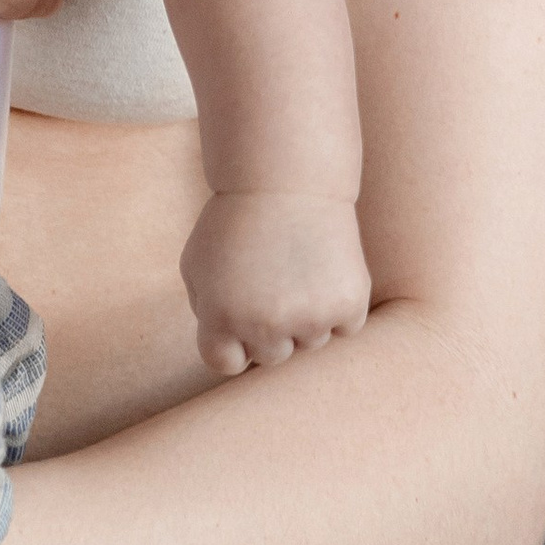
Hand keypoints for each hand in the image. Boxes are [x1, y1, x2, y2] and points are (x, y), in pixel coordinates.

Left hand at [181, 191, 372, 376]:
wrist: (287, 180)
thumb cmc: (235, 221)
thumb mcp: (196, 264)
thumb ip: (206, 311)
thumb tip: (230, 350)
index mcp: (220, 318)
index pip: (225, 364)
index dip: (232, 342)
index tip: (239, 317)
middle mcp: (264, 326)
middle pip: (271, 356)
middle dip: (269, 328)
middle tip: (272, 281)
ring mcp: (309, 319)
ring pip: (311, 342)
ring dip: (307, 316)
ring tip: (298, 269)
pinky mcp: (348, 306)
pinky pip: (344, 327)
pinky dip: (339, 305)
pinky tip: (325, 269)